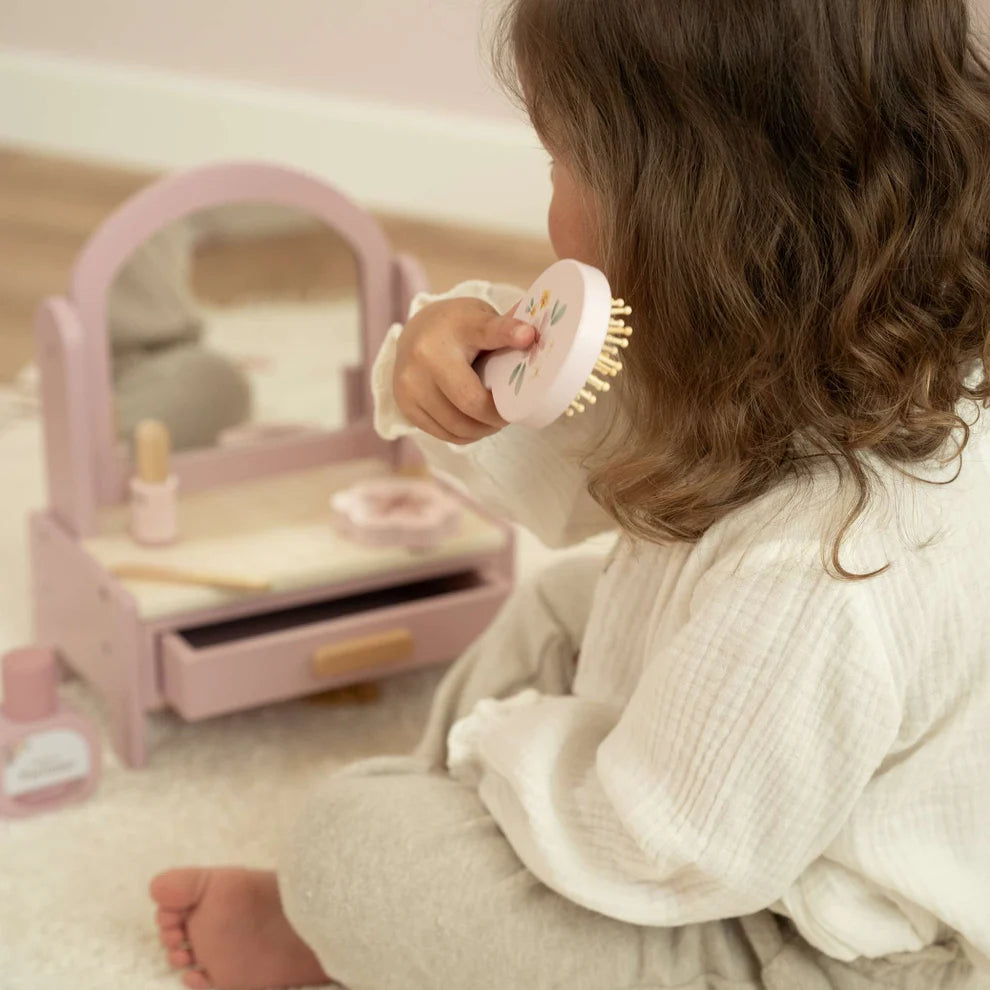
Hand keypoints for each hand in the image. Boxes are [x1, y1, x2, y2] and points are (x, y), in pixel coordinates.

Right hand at [393, 297, 533, 443]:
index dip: (509, 334)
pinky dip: (465, 435)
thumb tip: (532, 336)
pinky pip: (444, 434)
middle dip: (497, 416)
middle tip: (511, 414)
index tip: (528, 336)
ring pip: (458, 426)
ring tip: (494, 420)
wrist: (415, 332)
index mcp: (451, 331)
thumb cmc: (457, 327)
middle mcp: (423, 358)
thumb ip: (505, 327)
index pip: (486, 332)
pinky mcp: (405, 405)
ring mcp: (410, 384)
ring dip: (483, 429)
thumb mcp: (480, 316)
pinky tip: (475, 424)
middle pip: (471, 403)